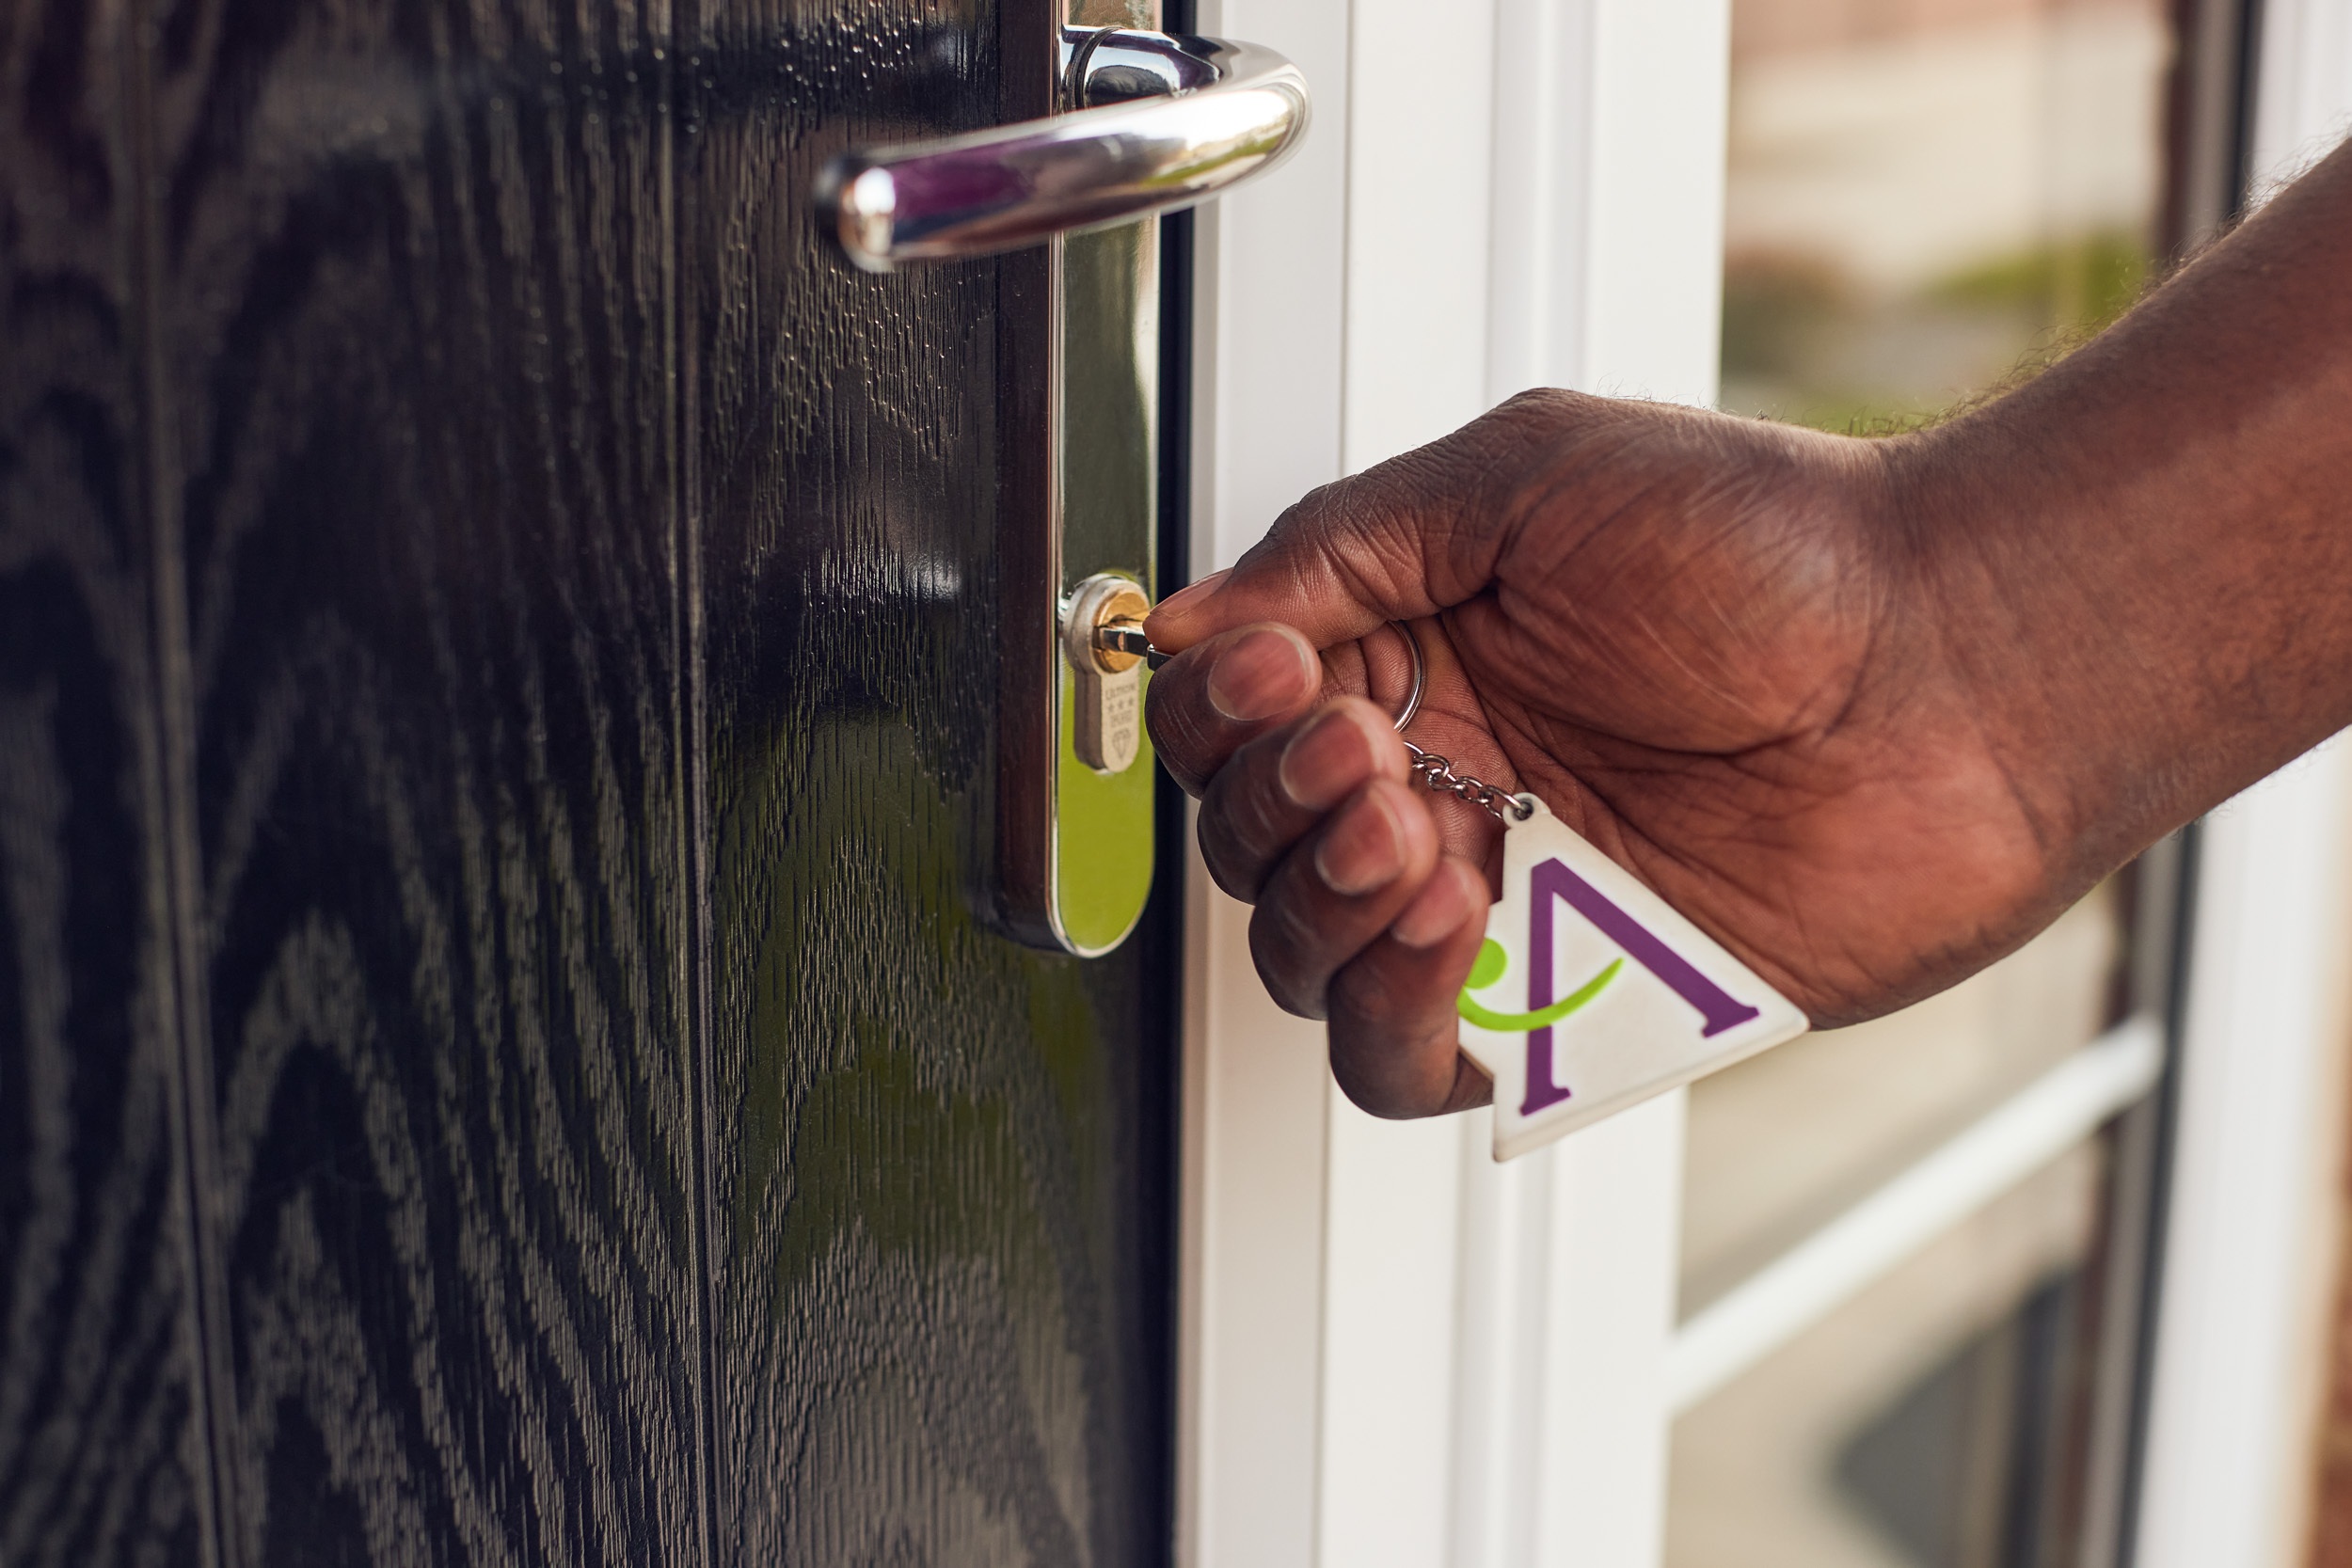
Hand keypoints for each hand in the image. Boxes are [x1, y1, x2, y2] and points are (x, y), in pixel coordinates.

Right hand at [1145, 389, 2097, 1119]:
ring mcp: (1497, 895)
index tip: (1280, 674)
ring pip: (1301, 961)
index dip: (1224, 707)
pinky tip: (1452, 927)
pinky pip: (1404, 1060)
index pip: (1236, 711)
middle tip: (1374, 754)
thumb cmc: (1784, 554)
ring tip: (1411, 840)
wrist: (1961, 672)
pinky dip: (1387, 1012)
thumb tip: (1189, 617)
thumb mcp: (1531, 475)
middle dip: (1278, 802)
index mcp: (1417, 649)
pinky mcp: (1561, 1003)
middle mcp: (1442, 777)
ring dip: (1315, 907)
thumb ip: (1345, 542)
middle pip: (1247, 840)